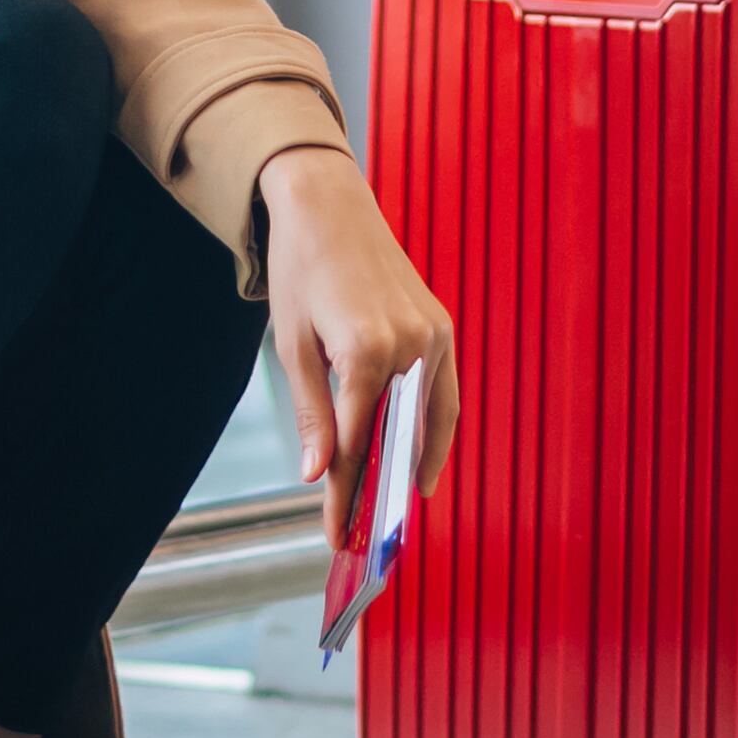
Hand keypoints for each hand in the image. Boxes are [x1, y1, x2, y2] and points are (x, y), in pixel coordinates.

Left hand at [257, 143, 457, 548]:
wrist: (327, 204)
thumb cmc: (302, 271)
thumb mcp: (293, 347)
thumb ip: (312, 415)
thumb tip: (319, 474)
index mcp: (368, 351)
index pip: (359, 443)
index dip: (346, 494)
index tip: (335, 533)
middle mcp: (411, 344)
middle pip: (400, 437)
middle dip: (383, 488)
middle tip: (368, 532)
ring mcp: (434, 334)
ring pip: (435, 417)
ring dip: (421, 461)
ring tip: (403, 501)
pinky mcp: (441, 325)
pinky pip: (444, 390)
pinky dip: (435, 425)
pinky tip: (421, 449)